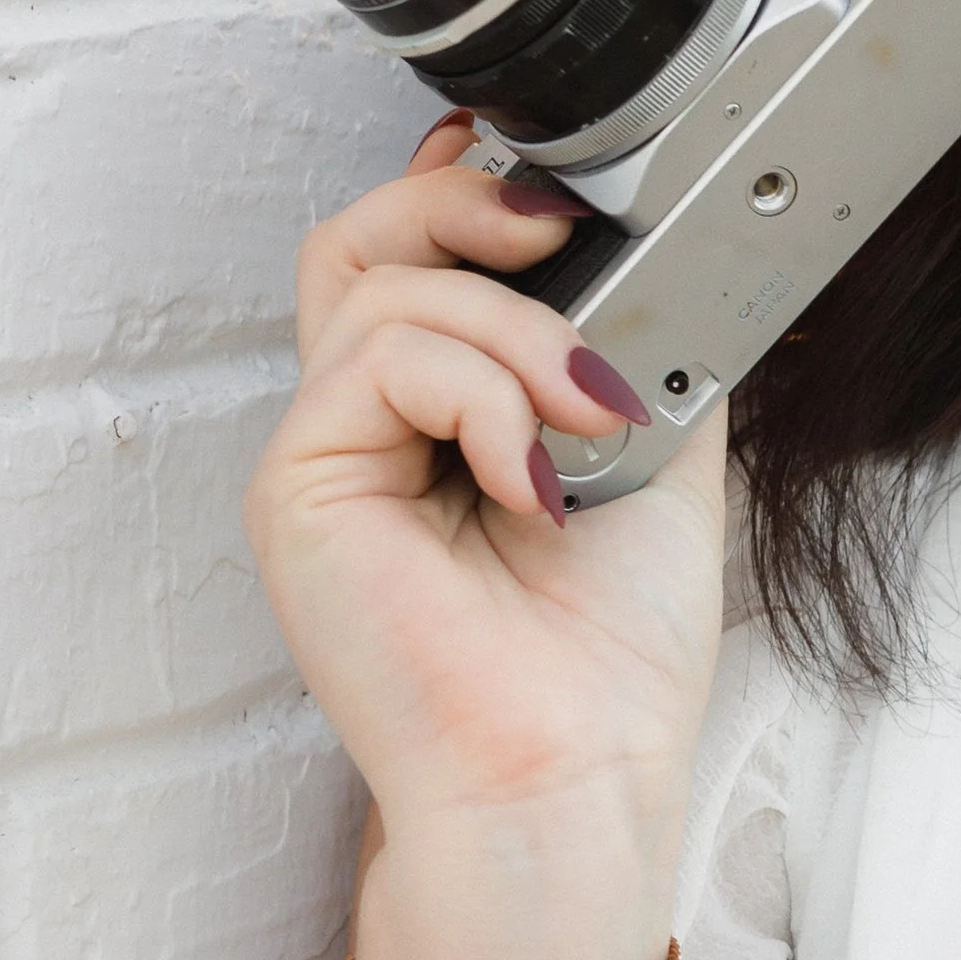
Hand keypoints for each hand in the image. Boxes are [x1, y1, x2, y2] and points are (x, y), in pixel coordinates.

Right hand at [248, 117, 728, 869]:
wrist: (571, 776)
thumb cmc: (610, 660)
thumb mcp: (657, 456)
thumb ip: (638, 348)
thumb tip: (658, 260)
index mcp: (442, 418)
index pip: (413, 260)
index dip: (461, 192)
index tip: (552, 184)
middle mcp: (370, 428)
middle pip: (366, 241)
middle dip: (466, 206)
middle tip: (564, 234)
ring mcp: (327, 453)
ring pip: (389, 289)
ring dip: (516, 332)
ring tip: (590, 419)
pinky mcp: (302, 484)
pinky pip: (384, 361)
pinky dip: (483, 395)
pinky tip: (535, 477)